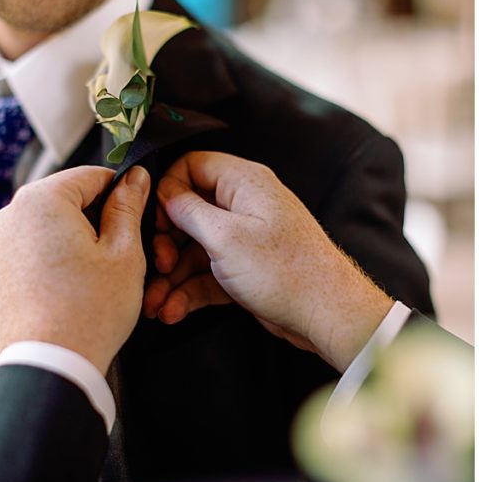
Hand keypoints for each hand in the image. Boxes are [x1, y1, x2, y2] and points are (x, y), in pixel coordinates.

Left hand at [0, 166, 150, 374]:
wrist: (49, 364)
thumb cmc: (87, 313)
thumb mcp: (124, 253)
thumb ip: (129, 207)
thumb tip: (134, 179)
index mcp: (40, 198)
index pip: (94, 174)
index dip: (124, 192)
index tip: (141, 213)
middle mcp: (12, 212)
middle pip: (72, 196)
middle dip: (101, 217)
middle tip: (127, 249)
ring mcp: (2, 238)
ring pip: (56, 220)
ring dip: (83, 236)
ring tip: (104, 270)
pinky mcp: (1, 262)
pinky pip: (39, 241)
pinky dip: (63, 252)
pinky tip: (82, 280)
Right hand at [152, 151, 392, 370]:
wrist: (326, 315)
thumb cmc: (285, 271)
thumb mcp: (224, 236)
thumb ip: (187, 210)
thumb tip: (164, 194)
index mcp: (242, 182)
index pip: (191, 166)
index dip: (167, 191)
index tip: (158, 221)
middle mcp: (242, 205)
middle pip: (186, 212)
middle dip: (165, 243)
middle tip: (158, 265)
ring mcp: (242, 238)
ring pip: (192, 250)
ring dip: (170, 277)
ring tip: (154, 303)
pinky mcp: (242, 268)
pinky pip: (205, 273)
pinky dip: (187, 291)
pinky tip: (172, 310)